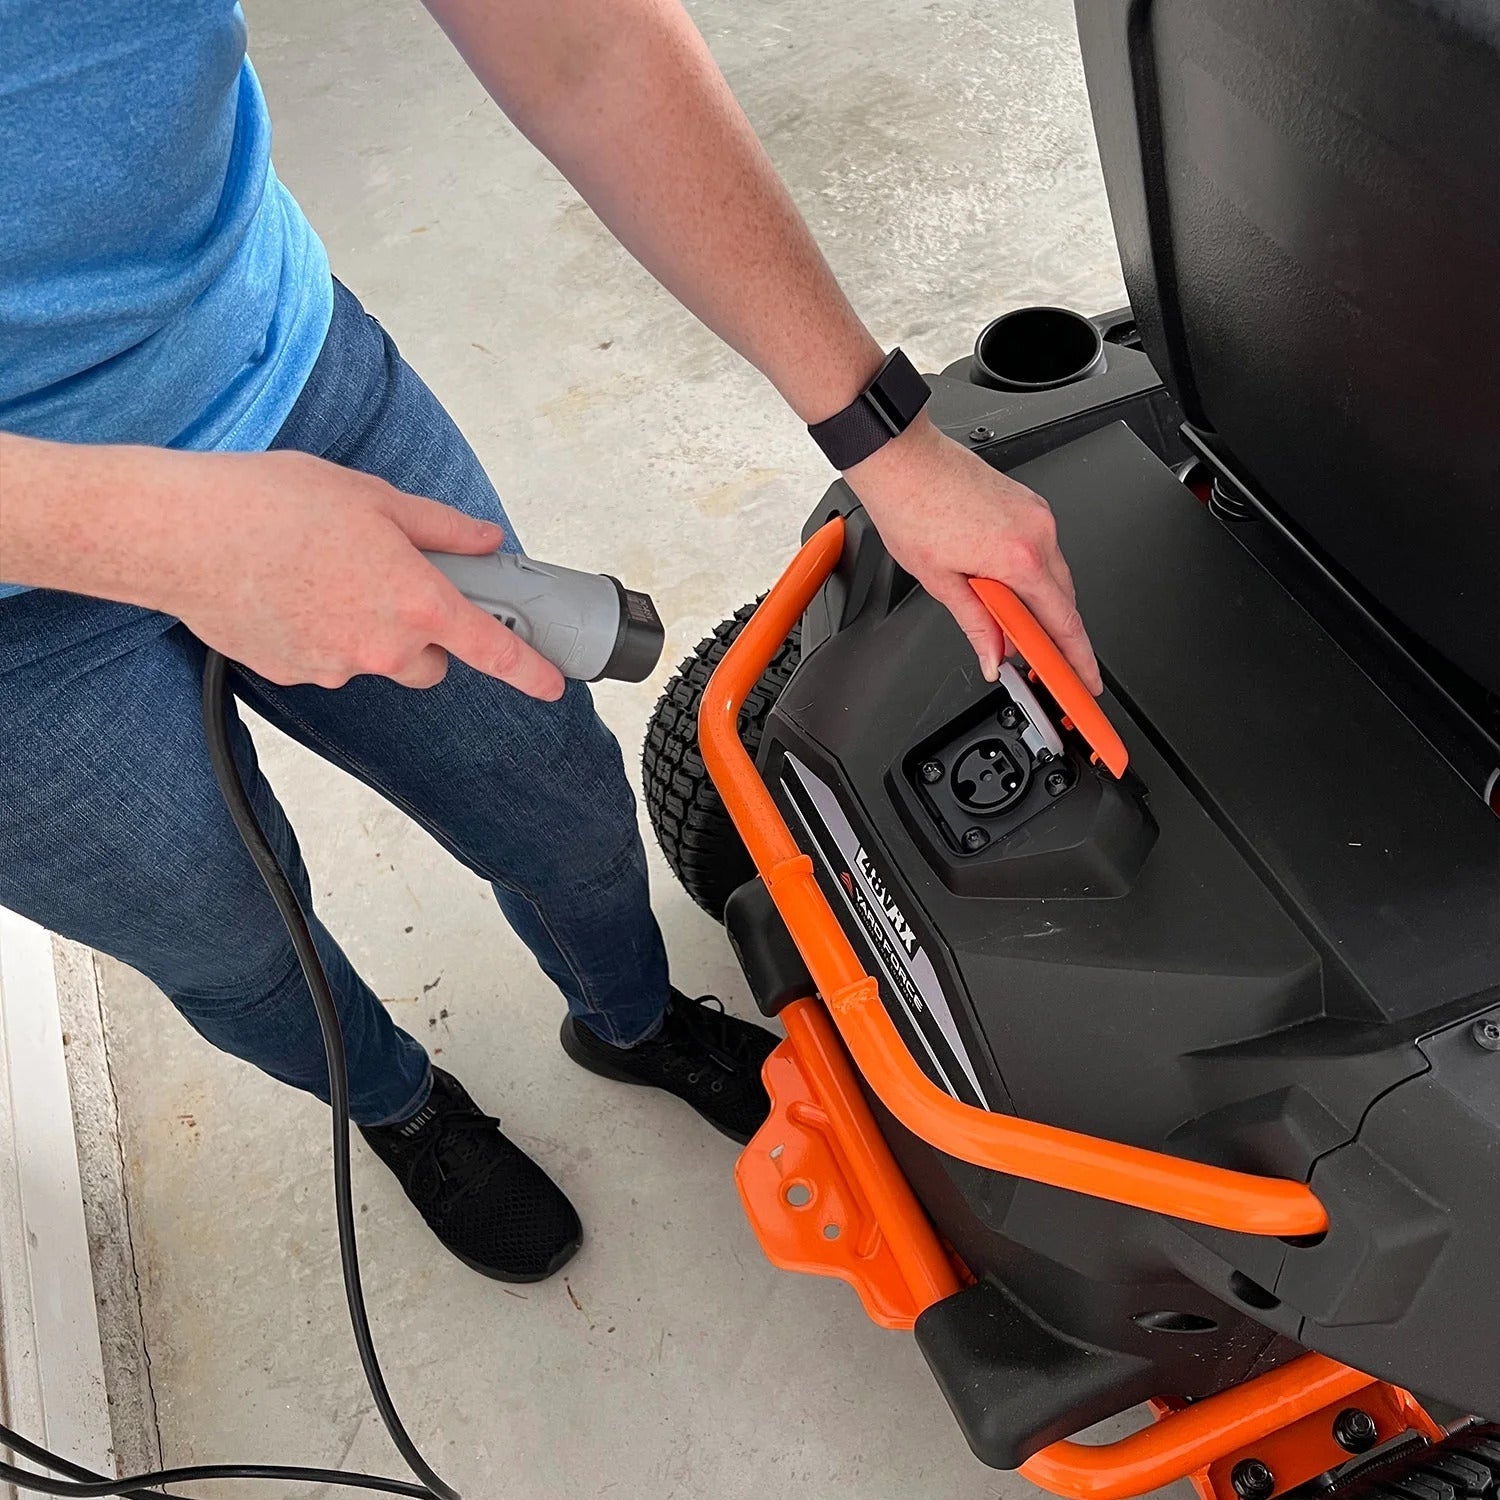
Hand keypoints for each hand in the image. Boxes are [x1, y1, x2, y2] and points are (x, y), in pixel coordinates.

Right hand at [139, 449, 564, 697]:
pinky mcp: (294, 673)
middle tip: (390, 582)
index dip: (528, 671)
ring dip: (367, 629)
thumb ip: (440, 527)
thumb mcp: (374, 497)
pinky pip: (327, 659)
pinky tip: (290, 591)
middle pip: (430, 662)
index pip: (490, 650)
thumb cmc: (273, 504)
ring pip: (375, 659)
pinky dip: (321, 633)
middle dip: (424, 633)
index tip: (553, 685)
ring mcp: (336, 666)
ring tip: (322, 573)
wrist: (180, 532)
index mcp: (415, 601)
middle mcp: (382, 646)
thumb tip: (482, 540)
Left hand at [844, 416, 1102, 693]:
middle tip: (1044, 666)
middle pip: (1065, 600)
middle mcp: (1038, 532)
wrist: (903, 460)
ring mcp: (1038, 514)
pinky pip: (1045, 551)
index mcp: (1020, 557)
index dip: (1077, 658)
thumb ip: (976, 625)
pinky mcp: (1030, 504)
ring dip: (1041, 604)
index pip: (1063, 622)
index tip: (1084, 681)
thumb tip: (992, 656)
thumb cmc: (912, 509)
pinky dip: (1034, 576)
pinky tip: (1009, 589)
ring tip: (1014, 628)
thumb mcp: (941, 583)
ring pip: (1055, 575)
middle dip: (1057, 636)